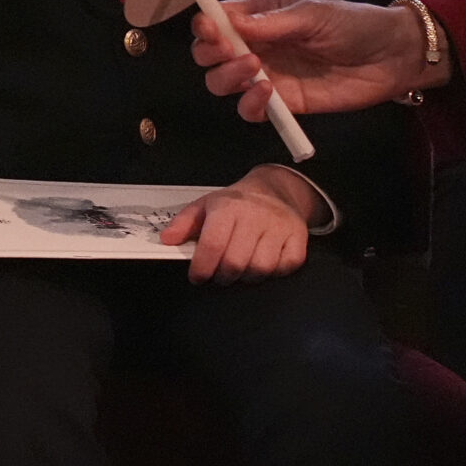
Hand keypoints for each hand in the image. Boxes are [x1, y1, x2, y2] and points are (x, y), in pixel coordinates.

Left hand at [159, 167, 314, 284]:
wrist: (274, 189)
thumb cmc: (236, 203)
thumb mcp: (206, 205)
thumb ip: (184, 223)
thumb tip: (167, 239)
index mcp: (228, 208)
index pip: (213, 245)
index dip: (202, 268)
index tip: (198, 277)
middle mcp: (255, 216)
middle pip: (236, 263)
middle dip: (223, 277)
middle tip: (219, 275)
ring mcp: (279, 226)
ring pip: (261, 268)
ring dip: (248, 277)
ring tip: (241, 269)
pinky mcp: (298, 236)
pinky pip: (287, 266)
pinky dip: (274, 272)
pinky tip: (264, 263)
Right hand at [193, 0, 432, 120]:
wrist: (391, 57)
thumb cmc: (355, 23)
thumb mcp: (315, 13)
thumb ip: (273, 22)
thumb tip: (230, 23)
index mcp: (261, 14)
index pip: (218, 18)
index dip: (206, 24)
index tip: (211, 30)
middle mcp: (256, 44)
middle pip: (210, 53)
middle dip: (210, 53)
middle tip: (230, 52)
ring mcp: (267, 75)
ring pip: (222, 83)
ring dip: (227, 78)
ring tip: (254, 70)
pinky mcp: (283, 103)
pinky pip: (250, 109)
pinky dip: (249, 104)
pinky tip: (267, 93)